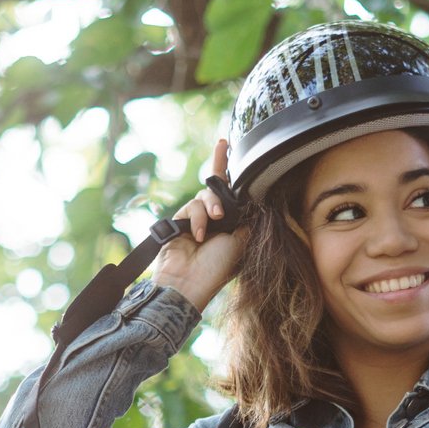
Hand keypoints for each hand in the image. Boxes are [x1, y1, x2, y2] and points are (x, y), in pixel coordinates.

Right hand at [151, 137, 251, 311]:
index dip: (227, 168)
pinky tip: (198, 235)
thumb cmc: (217, 268)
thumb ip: (243, 217)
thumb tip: (249, 198)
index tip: (225, 143)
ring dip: (210, 207)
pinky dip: (197, 219)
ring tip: (214, 221)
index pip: (232, 193)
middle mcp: (214, 220)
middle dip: (220, 190)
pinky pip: (192, 207)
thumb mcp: (240, 241)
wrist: (188, 283)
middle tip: (221, 211)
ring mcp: (196, 220)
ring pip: (205, 196)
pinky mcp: (179, 221)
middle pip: (217, 189)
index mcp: (231, 225)